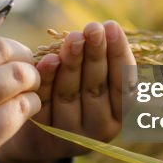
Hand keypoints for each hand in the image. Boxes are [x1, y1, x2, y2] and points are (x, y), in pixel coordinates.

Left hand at [0, 21, 134, 162]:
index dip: (118, 55)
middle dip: (95, 54)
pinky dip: (47, 79)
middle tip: (93, 27)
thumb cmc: (76, 92)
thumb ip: (104, 63)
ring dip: (73, 63)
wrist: (38, 128)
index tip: (112, 27)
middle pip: (96, 88)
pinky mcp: (42, 134)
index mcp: (119, 116)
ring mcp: (69, 135)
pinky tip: (49, 59)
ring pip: (70, 95)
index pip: (123, 85)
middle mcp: (98, 129)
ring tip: (74, 37)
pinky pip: (44, 102)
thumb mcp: (96, 82)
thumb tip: (111, 30)